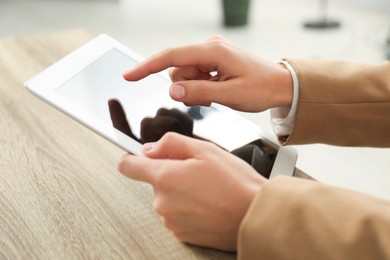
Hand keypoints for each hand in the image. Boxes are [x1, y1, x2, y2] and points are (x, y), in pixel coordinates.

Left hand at [118, 132, 266, 250]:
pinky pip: (177, 215)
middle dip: (171, 174)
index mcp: (165, 177)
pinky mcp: (182, 234)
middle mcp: (163, 202)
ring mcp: (171, 221)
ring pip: (167, 199)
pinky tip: (208, 204)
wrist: (255, 216)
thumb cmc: (236, 183)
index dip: (132, 158)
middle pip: (155, 181)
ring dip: (181, 192)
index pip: (128, 166)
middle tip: (197, 172)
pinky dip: (188, 209)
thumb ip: (171, 143)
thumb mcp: (205, 150)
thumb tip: (150, 148)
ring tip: (208, 190)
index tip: (138, 156)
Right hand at [123, 35, 292, 111]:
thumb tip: (174, 91)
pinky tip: (215, 92)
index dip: (147, 67)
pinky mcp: (213, 61)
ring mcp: (211, 54)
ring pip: (184, 74)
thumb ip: (200, 93)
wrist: (280, 85)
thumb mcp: (230, 95)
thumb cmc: (261, 88)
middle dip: (184, 87)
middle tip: (206, 99)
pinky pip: (194, 75)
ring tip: (214, 96)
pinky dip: (199, 87)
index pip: (172, 57)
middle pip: (177, 69)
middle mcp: (210, 48)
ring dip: (193, 89)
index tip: (129, 75)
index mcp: (213, 51)